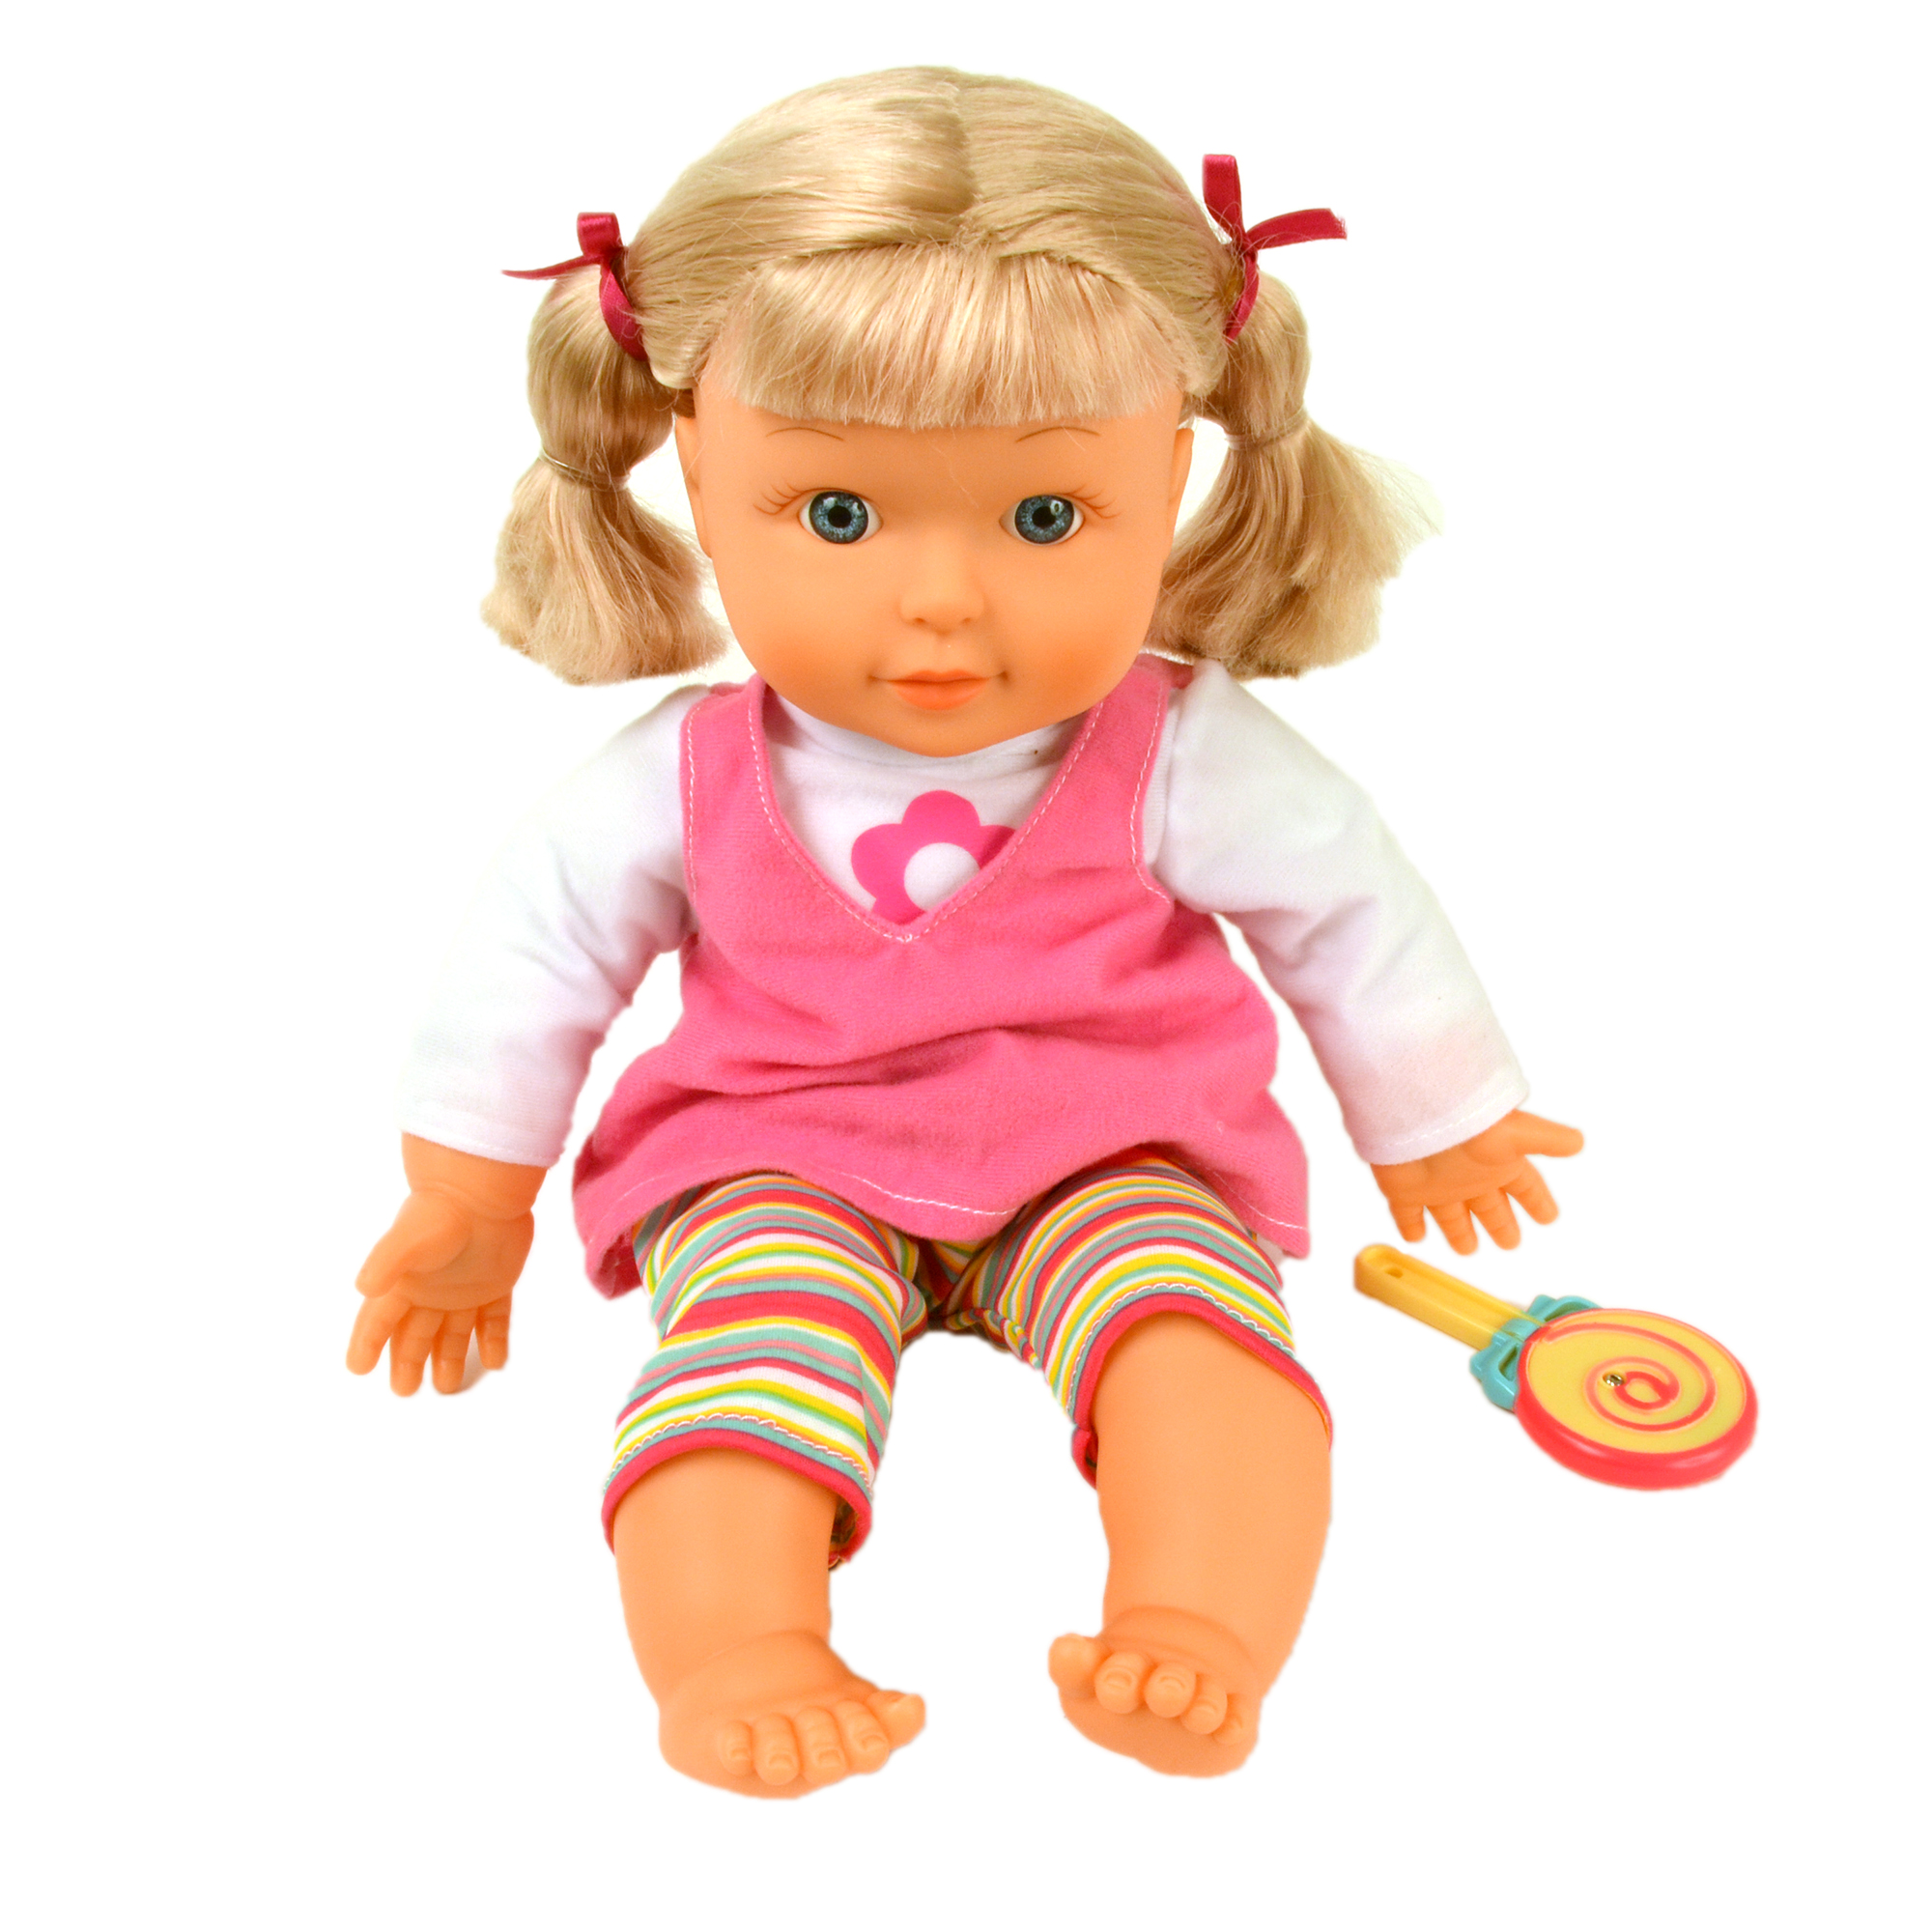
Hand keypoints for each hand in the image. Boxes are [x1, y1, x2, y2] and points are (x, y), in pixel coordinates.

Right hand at [347, 1137, 544, 1394]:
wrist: (486, 1190)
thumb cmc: (443, 1212)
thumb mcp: (408, 1238)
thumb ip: (386, 1261)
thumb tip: (363, 1287)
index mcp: (405, 1282)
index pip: (379, 1320)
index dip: (367, 1344)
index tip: (358, 1369)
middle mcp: (431, 1289)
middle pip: (415, 1333)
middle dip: (408, 1361)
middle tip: (404, 1390)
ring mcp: (465, 1288)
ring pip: (454, 1332)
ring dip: (451, 1358)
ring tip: (448, 1386)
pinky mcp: (496, 1283)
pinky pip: (494, 1318)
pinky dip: (494, 1339)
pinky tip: (497, 1361)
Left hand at [1370, 1109, 1582, 1255]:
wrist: (1417, 1114)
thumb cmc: (1470, 1123)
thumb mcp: (1518, 1132)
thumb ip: (1548, 1139)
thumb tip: (1579, 1142)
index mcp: (1498, 1163)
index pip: (1525, 1186)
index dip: (1537, 1202)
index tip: (1549, 1217)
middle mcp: (1469, 1176)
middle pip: (1488, 1206)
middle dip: (1500, 1223)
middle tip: (1510, 1243)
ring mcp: (1436, 1184)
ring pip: (1451, 1215)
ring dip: (1458, 1231)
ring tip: (1467, 1249)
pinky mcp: (1404, 1190)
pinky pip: (1407, 1214)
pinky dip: (1410, 1226)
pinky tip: (1414, 1238)